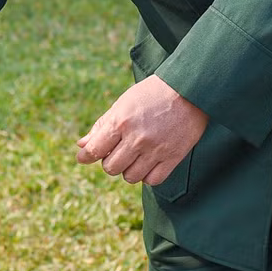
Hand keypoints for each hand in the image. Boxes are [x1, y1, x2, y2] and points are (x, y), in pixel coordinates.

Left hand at [75, 75, 208, 185]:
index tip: (84, 157)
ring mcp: (156, 150)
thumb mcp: (123, 104)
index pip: (95, 150)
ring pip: (130, 177)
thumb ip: (102, 126)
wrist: (189, 90)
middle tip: (118, 151)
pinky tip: (148, 163)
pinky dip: (147, 176)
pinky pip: (152, 181)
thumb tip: (82, 146)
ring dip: (128, 170)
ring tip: (134, 157)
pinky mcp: (173, 157)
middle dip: (110, 161)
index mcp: (121, 122)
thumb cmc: (152, 94)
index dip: (86, 156)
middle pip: (111, 168)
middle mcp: (137, 138)